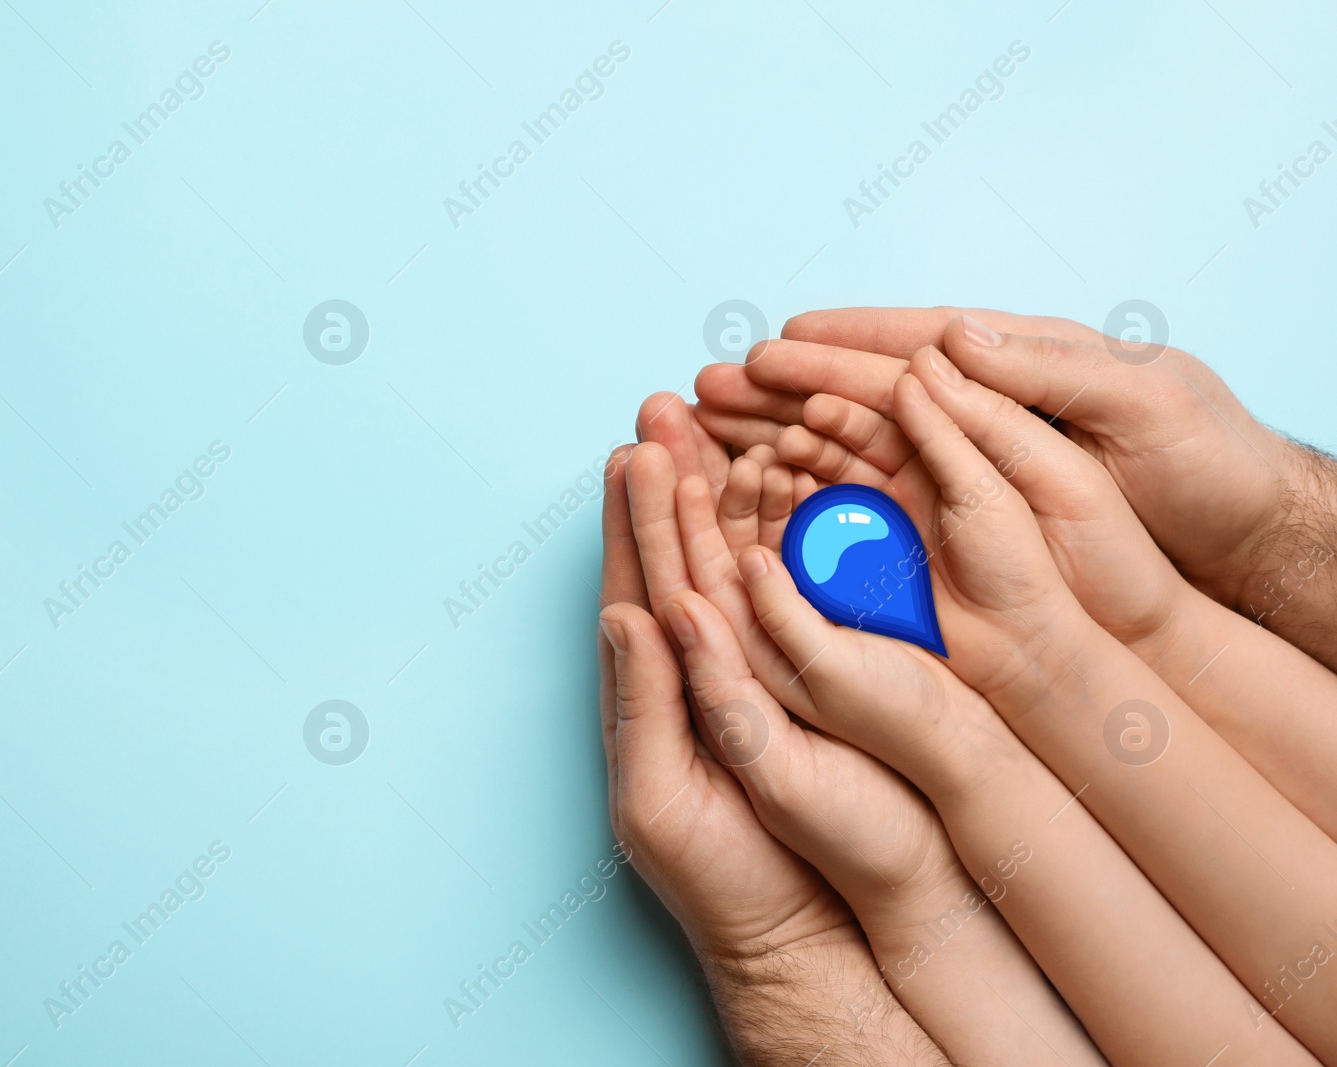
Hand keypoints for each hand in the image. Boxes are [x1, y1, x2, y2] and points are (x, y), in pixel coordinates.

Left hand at [597, 443, 948, 1064]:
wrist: (803, 927)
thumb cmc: (721, 876)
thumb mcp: (657, 798)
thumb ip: (641, 704)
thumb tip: (625, 616)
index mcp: (648, 690)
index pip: (633, 583)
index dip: (629, 518)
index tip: (630, 449)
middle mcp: (695, 667)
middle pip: (677, 554)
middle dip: (670, 480)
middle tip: (668, 409)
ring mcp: (750, 669)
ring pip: (732, 563)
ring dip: (723, 494)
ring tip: (718, 428)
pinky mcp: (801, 680)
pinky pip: (786, 596)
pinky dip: (782, 538)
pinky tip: (785, 491)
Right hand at [721, 306, 1336, 666]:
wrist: (1240, 549)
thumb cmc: (1206, 466)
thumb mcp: (1143, 401)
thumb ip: (1048, 369)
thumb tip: (953, 338)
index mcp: (1019, 367)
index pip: (911, 347)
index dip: (839, 344)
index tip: (772, 341)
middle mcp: (977, 417)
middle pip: (859, 395)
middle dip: (779, 391)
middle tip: (705, 389)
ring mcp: (966, 472)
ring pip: (853, 450)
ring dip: (777, 442)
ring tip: (710, 438)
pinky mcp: (964, 526)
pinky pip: (877, 507)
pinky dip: (817, 500)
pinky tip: (767, 500)